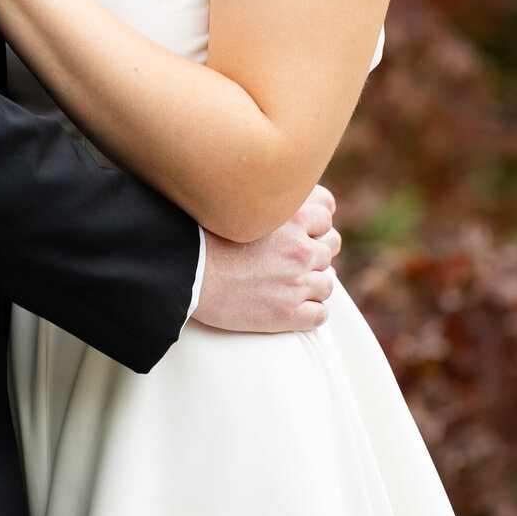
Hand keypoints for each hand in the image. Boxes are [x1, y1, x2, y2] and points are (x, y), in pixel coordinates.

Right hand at [193, 184, 339, 333]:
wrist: (186, 274)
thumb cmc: (202, 237)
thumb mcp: (238, 204)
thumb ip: (264, 200)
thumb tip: (276, 200)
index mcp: (291, 217)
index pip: (325, 216)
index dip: (313, 225)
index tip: (301, 232)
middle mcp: (300, 249)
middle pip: (330, 247)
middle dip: (315, 252)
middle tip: (293, 259)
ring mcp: (296, 283)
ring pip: (327, 283)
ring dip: (313, 284)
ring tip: (291, 285)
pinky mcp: (287, 314)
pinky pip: (319, 315)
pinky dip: (311, 313)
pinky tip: (294, 309)